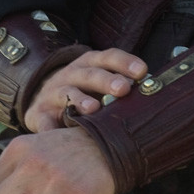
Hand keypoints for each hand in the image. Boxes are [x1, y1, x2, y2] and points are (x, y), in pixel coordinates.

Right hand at [22, 48, 146, 132]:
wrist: (43, 99)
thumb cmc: (83, 92)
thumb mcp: (99, 82)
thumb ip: (122, 86)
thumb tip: (155, 94)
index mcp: (90, 64)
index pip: (109, 57)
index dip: (125, 62)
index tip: (142, 71)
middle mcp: (72, 74)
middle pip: (90, 74)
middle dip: (107, 81)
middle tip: (123, 89)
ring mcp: (53, 92)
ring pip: (68, 93)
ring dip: (80, 100)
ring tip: (93, 109)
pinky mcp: (39, 112)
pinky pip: (44, 121)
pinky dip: (50, 128)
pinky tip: (57, 135)